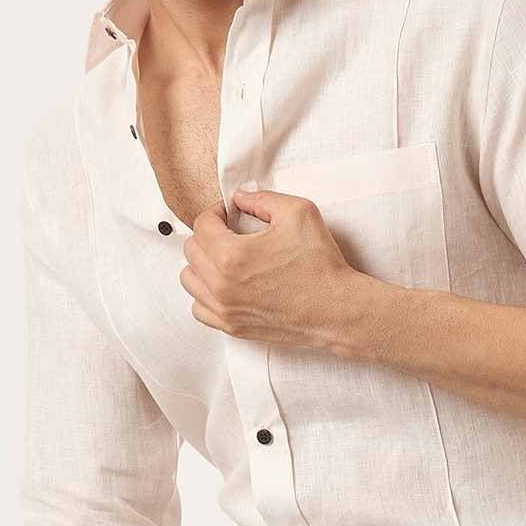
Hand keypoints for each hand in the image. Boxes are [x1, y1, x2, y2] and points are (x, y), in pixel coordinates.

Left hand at [176, 185, 353, 348]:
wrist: (336, 310)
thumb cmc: (320, 265)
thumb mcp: (298, 212)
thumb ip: (262, 198)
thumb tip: (239, 198)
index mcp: (232, 255)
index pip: (202, 224)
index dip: (216, 212)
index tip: (229, 213)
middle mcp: (222, 285)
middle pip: (191, 250)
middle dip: (208, 235)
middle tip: (229, 232)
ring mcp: (225, 309)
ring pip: (190, 280)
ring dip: (202, 264)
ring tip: (225, 258)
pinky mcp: (232, 327)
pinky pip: (199, 309)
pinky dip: (206, 294)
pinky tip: (225, 285)